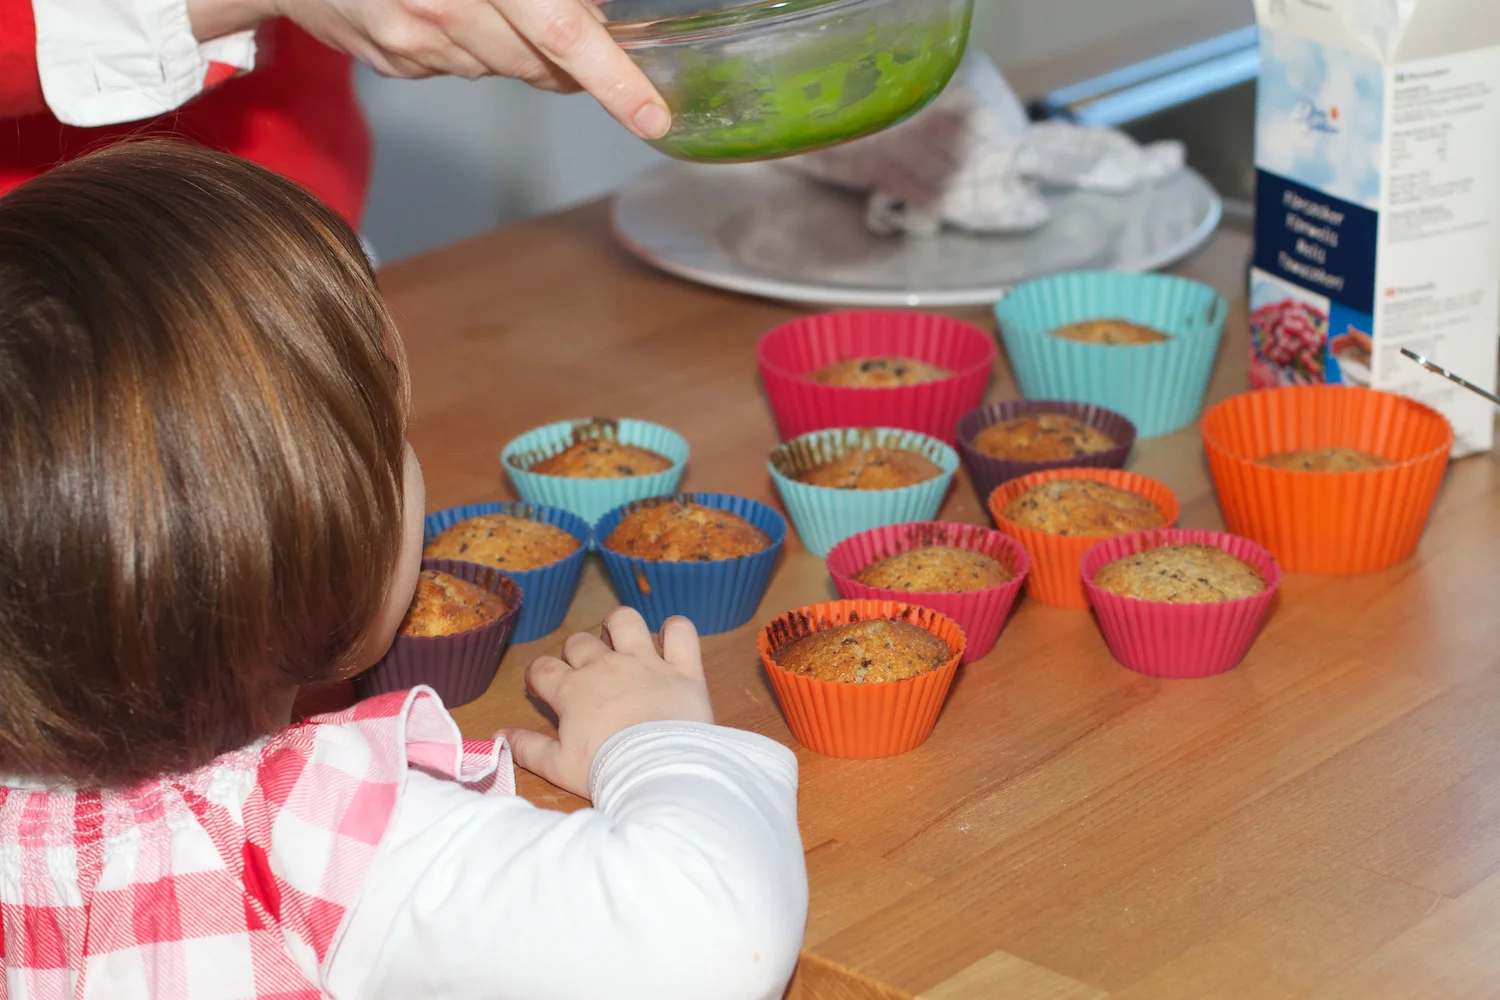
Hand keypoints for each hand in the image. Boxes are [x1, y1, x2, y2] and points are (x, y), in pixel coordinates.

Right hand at [188, 0, 671, 138]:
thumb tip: (589, 8)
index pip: (564, 31)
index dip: (615, 77)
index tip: (652, 115)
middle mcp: (442, 8)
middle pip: (542, 62)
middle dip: (579, 65)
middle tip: (593, 52)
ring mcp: (414, 43)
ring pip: (507, 67)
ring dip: (521, 47)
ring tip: (492, 6)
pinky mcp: (395, 63)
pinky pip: (461, 68)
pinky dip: (473, 46)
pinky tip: (447, 11)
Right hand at [502, 608, 713, 797]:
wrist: (660, 772)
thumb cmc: (606, 770)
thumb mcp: (557, 767)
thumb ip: (527, 748)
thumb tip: (499, 735)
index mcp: (572, 690)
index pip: (542, 668)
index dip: (539, 676)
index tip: (544, 689)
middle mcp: (606, 667)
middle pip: (579, 643)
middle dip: (577, 655)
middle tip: (586, 678)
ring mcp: (645, 662)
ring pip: (625, 620)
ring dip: (619, 626)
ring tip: (620, 641)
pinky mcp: (682, 668)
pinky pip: (680, 632)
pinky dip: (676, 630)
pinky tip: (671, 641)